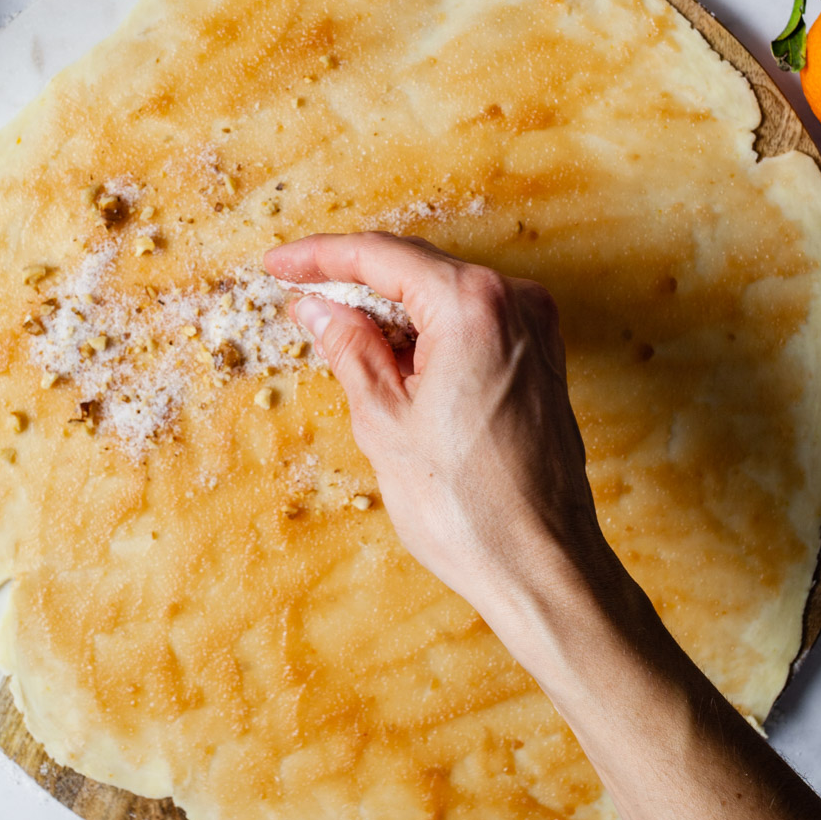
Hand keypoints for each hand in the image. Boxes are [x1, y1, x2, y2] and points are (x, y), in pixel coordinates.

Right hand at [263, 232, 630, 667]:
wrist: (541, 563)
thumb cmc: (466, 505)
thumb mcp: (383, 419)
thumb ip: (349, 347)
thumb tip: (318, 308)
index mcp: (472, 305)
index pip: (382, 256)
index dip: (321, 257)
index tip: (279, 264)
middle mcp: (514, 301)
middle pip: (417, 267)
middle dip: (354, 280)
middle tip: (297, 295)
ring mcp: (535, 328)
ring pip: (444, 294)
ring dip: (390, 308)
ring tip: (336, 334)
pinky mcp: (541, 358)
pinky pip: (473, 321)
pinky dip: (427, 330)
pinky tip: (390, 355)